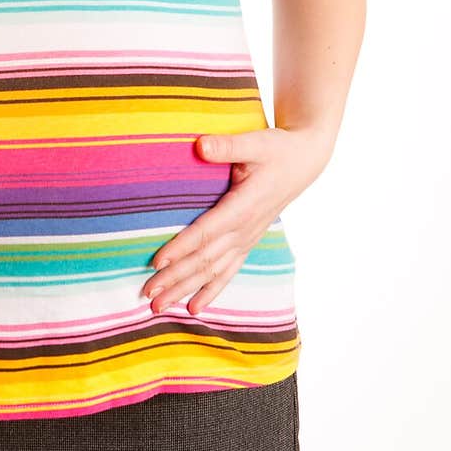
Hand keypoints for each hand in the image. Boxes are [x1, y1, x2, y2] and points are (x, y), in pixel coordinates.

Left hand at [142, 125, 333, 315]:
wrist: (303, 161)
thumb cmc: (277, 150)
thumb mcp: (255, 143)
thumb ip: (227, 146)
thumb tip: (200, 146)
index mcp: (243, 207)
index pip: (206, 232)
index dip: (181, 248)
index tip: (157, 262)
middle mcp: (245, 229)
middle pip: (205, 259)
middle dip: (176, 278)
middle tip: (147, 293)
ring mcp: (247, 238)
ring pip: (213, 271)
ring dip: (186, 288)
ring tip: (159, 305)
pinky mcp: (248, 241)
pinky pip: (228, 271)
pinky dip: (210, 290)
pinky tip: (194, 307)